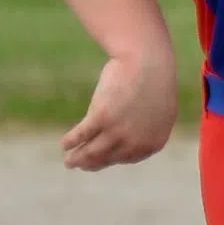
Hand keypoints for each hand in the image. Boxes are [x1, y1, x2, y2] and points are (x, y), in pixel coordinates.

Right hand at [62, 48, 177, 169]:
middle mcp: (135, 143)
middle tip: (80, 165)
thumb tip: (134, 135)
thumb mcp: (159, 107)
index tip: (99, 159)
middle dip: (91, 163)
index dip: (110, 159)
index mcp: (153, 143)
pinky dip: (71, 141)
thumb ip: (148, 126)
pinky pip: (81, 134)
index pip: (125, 158)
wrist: (147, 59)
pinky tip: (64, 144)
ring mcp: (118, 132)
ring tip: (69, 162)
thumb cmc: (154, 78)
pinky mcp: (101, 117)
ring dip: (78, 159)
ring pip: (92, 152)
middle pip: (107, 158)